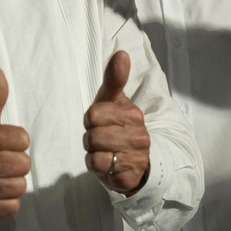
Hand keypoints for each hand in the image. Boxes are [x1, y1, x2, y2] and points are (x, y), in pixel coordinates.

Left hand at [83, 51, 149, 194]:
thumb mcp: (113, 101)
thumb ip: (115, 78)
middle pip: (92, 134)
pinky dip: (97, 167)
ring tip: (105, 152)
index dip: (91, 120)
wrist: (135, 163)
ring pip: (94, 152)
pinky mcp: (129, 176)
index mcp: (133, 114)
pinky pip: (98, 168)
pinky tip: (108, 164)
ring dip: (93, 153)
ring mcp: (136, 157)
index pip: (93, 113)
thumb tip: (121, 53)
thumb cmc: (118, 127)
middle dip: (91, 138)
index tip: (101, 123)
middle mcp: (138, 135)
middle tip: (102, 140)